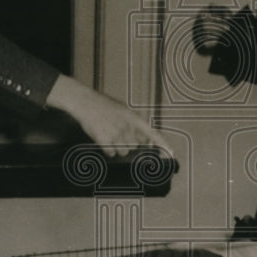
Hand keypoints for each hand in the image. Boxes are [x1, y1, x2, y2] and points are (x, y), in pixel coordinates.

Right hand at [46, 74, 172, 157]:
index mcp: (133, 118)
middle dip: (128, 146)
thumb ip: (133, 124)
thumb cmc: (103, 105)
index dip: (162, 143)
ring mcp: (116, 134)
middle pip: (135, 147)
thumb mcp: (123, 110)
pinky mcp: (105, 140)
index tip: (171, 153)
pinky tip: (103, 140)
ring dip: (118, 149)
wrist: (85, 103)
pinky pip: (111, 153)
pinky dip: (108, 150)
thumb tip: (142, 140)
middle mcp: (127, 127)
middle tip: (119, 137)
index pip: (152, 133)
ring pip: (123, 152)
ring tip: (109, 137)